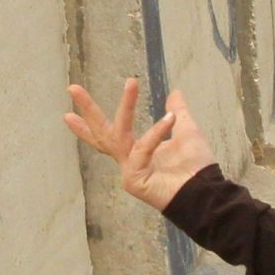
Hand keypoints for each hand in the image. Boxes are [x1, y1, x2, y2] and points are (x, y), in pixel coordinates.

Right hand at [64, 79, 218, 212]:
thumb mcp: (186, 131)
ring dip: (126, 106)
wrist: (207, 192)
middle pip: (101, 133)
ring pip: (119, 134)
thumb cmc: (196, 168)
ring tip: (130, 82)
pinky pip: (143, 148)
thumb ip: (178, 112)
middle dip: (88, 110)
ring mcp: (129, 171)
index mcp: (136, 152)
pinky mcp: (134, 180)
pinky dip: (157, 132)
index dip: (87, 124)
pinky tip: (170, 118)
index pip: (107, 135)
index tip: (67, 113)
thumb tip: (175, 92)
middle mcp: (128, 161)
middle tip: (72, 87)